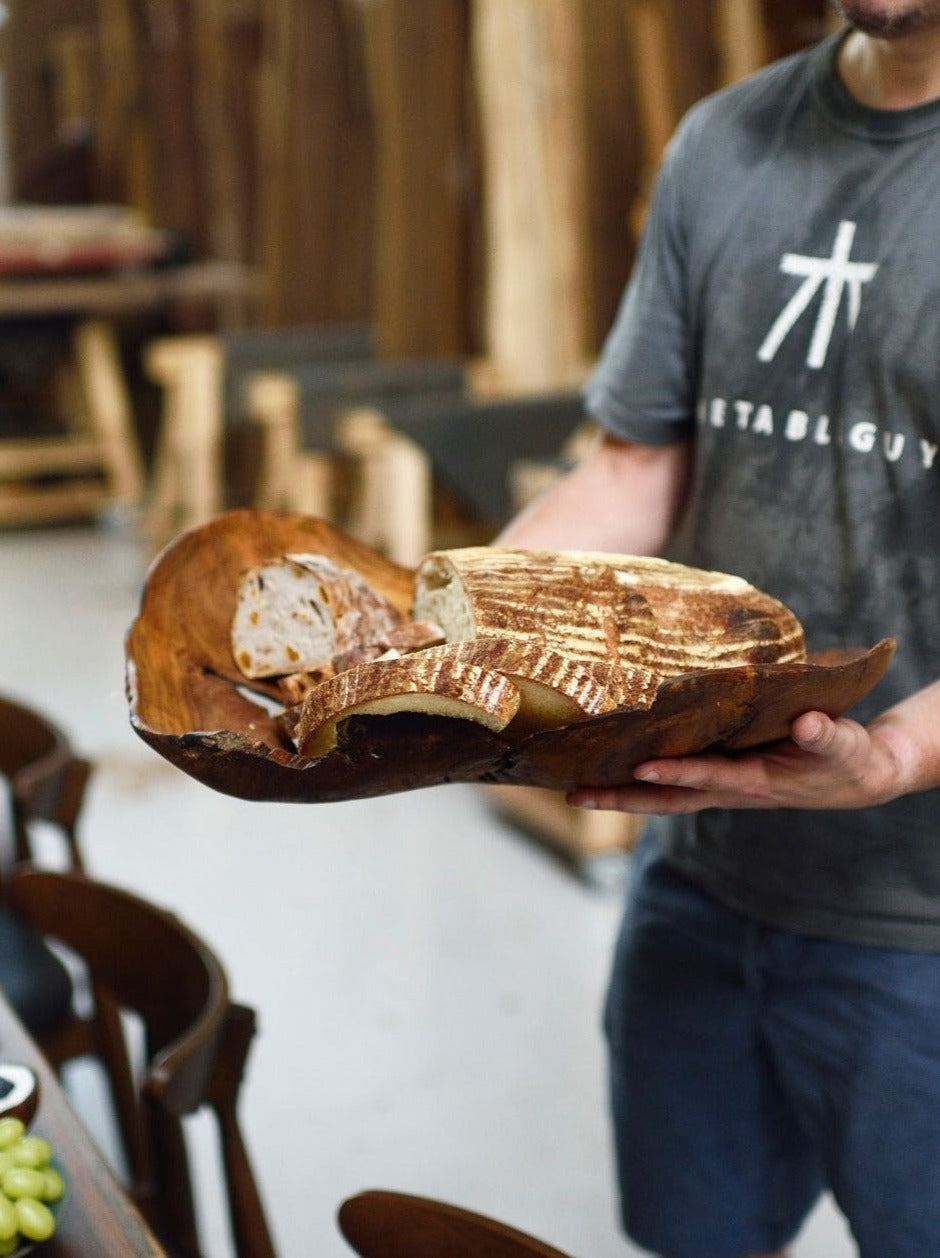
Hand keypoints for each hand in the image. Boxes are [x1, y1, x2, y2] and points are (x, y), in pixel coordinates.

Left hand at [566, 710, 908, 814]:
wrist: (854, 776)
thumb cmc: (847, 758)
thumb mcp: (844, 746)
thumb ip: (825, 735)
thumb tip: (808, 722)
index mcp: (757, 782)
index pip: (710, 778)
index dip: (678, 774)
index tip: (642, 767)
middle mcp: (729, 789)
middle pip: (667, 800)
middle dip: (621, 800)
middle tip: (574, 795)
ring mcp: (720, 787)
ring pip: (662, 797)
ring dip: (619, 795)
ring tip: (573, 790)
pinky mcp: (718, 778)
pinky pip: (670, 783)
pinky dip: (637, 782)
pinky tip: (609, 769)